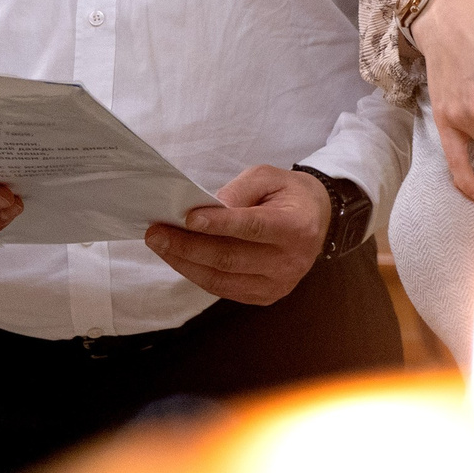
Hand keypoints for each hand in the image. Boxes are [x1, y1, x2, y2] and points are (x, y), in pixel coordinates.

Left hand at [146, 165, 329, 304]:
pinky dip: (197, 274)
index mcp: (296, 227)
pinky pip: (223, 289)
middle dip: (188, 246)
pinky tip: (180, 258)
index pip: (253, 227)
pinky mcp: (265, 296)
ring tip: (160, 245)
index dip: (219, 224)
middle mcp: (290, 260)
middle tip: (157, 233)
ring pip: (221, 278)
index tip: (188, 218)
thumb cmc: (288, 194)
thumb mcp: (268, 177)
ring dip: (185, 263)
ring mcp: (278, 283)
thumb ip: (239, 190)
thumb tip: (206, 209)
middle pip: (230, 257)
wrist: (316, 219)